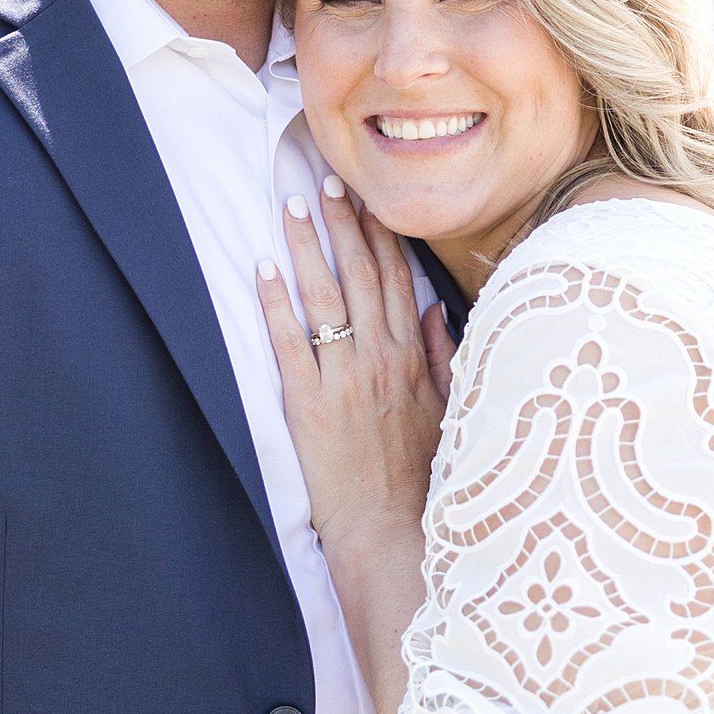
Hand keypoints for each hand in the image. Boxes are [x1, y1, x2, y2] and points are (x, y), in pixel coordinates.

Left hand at [257, 179, 453, 552]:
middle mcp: (382, 360)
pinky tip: (263, 269)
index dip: (381, 234)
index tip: (368, 197)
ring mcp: (345, 379)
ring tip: (290, 207)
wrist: (395, 532)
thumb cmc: (423, 480)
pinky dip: (275, 304)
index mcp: (416, 359)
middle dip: (343, 224)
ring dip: (308, 248)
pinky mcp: (309, 405)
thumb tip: (441, 311)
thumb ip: (446, 358)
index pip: (398, 281)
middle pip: (362, 276)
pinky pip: (290, 344)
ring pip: (325, 299)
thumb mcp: (450, 414)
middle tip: (324, 180)